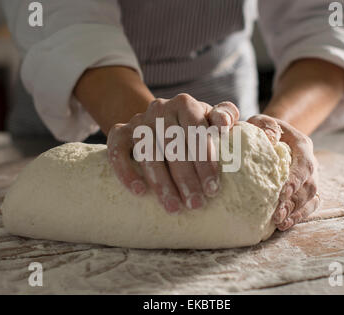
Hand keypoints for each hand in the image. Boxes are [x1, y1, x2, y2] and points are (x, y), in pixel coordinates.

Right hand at [107, 93, 239, 212]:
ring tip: (174, 207)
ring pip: (148, 152)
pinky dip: (126, 172)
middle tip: (196, 205)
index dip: (205, 162)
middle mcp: (160, 108)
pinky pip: (118, 151)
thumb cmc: (194, 127)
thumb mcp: (211, 119)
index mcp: (185, 104)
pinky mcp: (119, 132)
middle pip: (173, 145)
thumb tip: (224, 124)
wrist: (159, 122)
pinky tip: (139, 192)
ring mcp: (138, 120)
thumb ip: (225, 116)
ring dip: (161, 182)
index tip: (212, 189)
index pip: (196, 132)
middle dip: (186, 178)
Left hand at [247, 114, 319, 229]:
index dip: (296, 180)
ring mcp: (310, 177)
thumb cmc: (262, 130)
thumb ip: (265, 126)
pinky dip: (298, 216)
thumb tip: (270, 138)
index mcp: (302, 145)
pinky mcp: (305, 190)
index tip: (282, 193)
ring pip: (311, 198)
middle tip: (277, 214)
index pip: (304, 164)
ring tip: (279, 222)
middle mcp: (310, 162)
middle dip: (294, 201)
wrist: (271, 135)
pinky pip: (309, 206)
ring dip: (296, 212)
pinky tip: (283, 225)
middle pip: (309, 185)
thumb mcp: (261, 121)